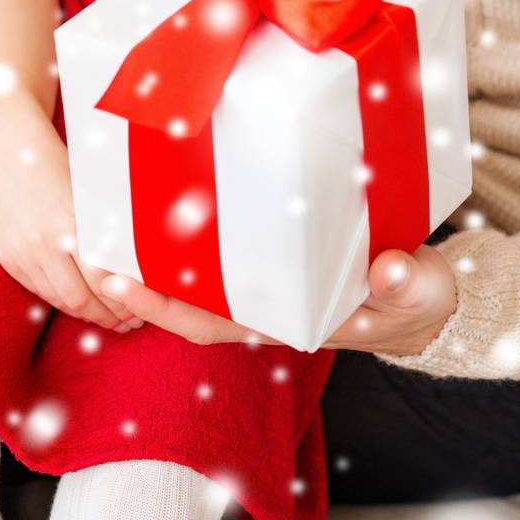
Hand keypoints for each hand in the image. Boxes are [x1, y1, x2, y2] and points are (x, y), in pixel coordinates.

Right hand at [0, 119, 143, 331]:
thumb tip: (139, 269)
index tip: (139, 309)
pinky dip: (61, 298)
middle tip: (126, 321)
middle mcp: (44, 242)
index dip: (122, 301)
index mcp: (72, 223)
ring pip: (58, 299)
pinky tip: (79, 300)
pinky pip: (39, 291)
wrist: (12, 156)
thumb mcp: (91, 195)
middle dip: (106, 316)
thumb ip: (109, 231)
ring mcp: (22, 253)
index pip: (102, 280)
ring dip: (84, 312)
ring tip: (107, 316)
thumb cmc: (62, 169)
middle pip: (79, 299)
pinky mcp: (8, 260)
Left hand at [99, 245, 457, 355]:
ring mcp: (267, 282)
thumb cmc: (419, 297)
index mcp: (287, 321)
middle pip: (186, 297)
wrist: (429, 298)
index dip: (166, 304)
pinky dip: (186, 233)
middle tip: (89, 244)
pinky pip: (218, 249)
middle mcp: (265, 305)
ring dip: (152, 254)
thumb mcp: (419, 291)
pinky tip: (159, 198)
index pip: (212, 320)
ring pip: (195, 274)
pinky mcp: (274, 254)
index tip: (123, 284)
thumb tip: (389, 272)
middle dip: (138, 277)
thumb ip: (406, 284)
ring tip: (105, 219)